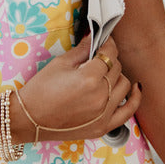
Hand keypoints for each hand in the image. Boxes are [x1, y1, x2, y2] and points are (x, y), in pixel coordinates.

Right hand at [16, 34, 141, 141]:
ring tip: (105, 73)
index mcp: (89, 78)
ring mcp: (104, 113)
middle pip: (116, 68)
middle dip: (109, 59)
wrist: (29, 119)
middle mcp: (100, 96)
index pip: (109, 54)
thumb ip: (82, 50)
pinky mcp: (103, 126)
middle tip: (98, 57)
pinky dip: (134, 98)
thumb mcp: (60, 64)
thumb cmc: (40, 91)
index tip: (105, 41)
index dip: (108, 44)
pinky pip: (129, 112)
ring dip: (117, 76)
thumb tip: (94, 36)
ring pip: (124, 85)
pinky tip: (135, 89)